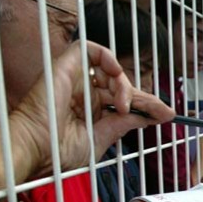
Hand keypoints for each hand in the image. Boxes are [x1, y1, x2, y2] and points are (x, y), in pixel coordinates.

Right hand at [11, 40, 174, 175]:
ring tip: (123, 105)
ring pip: (109, 68)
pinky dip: (107, 57)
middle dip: (144, 97)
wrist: (35, 149)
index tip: (167, 114)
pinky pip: (88, 49)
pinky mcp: (64, 67)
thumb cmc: (58, 152)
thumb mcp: (102, 138)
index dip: (148, 105)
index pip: (124, 102)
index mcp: (90, 112)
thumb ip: (125, 124)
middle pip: (121, 85)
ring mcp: (74, 80)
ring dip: (123, 84)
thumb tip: (149, 117)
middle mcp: (83, 94)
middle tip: (160, 110)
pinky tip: (116, 76)